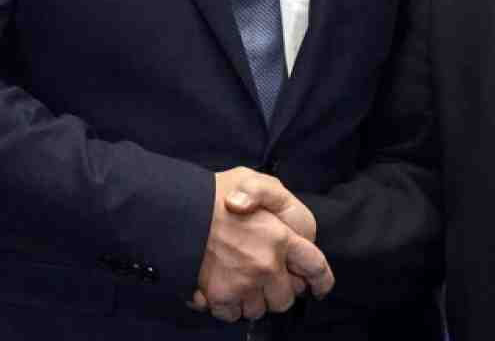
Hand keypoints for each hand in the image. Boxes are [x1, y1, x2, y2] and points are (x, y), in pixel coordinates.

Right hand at [190, 167, 333, 321]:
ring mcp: (243, 284)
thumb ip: (273, 199)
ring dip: (253, 299)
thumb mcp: (252, 179)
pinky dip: (229, 306)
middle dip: (278, 290)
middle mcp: (266, 265)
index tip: (318, 287)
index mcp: (281, 237)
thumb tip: (280, 230)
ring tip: (240, 280)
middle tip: (264, 276)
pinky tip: (223, 287)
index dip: (320, 280)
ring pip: (259, 309)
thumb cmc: (214, 192)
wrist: (174, 210)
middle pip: (286, 298)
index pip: (315, 266)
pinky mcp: (220, 297)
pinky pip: (233, 315)